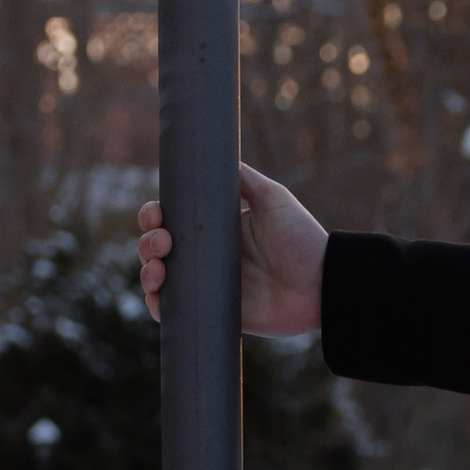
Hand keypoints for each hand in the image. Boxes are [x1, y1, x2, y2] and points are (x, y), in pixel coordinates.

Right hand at [137, 162, 329, 335]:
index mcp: (214, 229)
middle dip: (147, 242)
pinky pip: (174, 312)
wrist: (322, 283)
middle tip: (163, 241)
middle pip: (157, 248)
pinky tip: (158, 294)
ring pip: (159, 279)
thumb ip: (244, 177)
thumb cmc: (301, 239)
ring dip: (147, 271)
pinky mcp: (214, 313)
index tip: (156, 215)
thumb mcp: (272, 199)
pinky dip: (159, 305)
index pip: (171, 218)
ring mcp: (207, 285)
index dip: (154, 216)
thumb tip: (214, 155)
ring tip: (158, 267)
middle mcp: (206, 256)